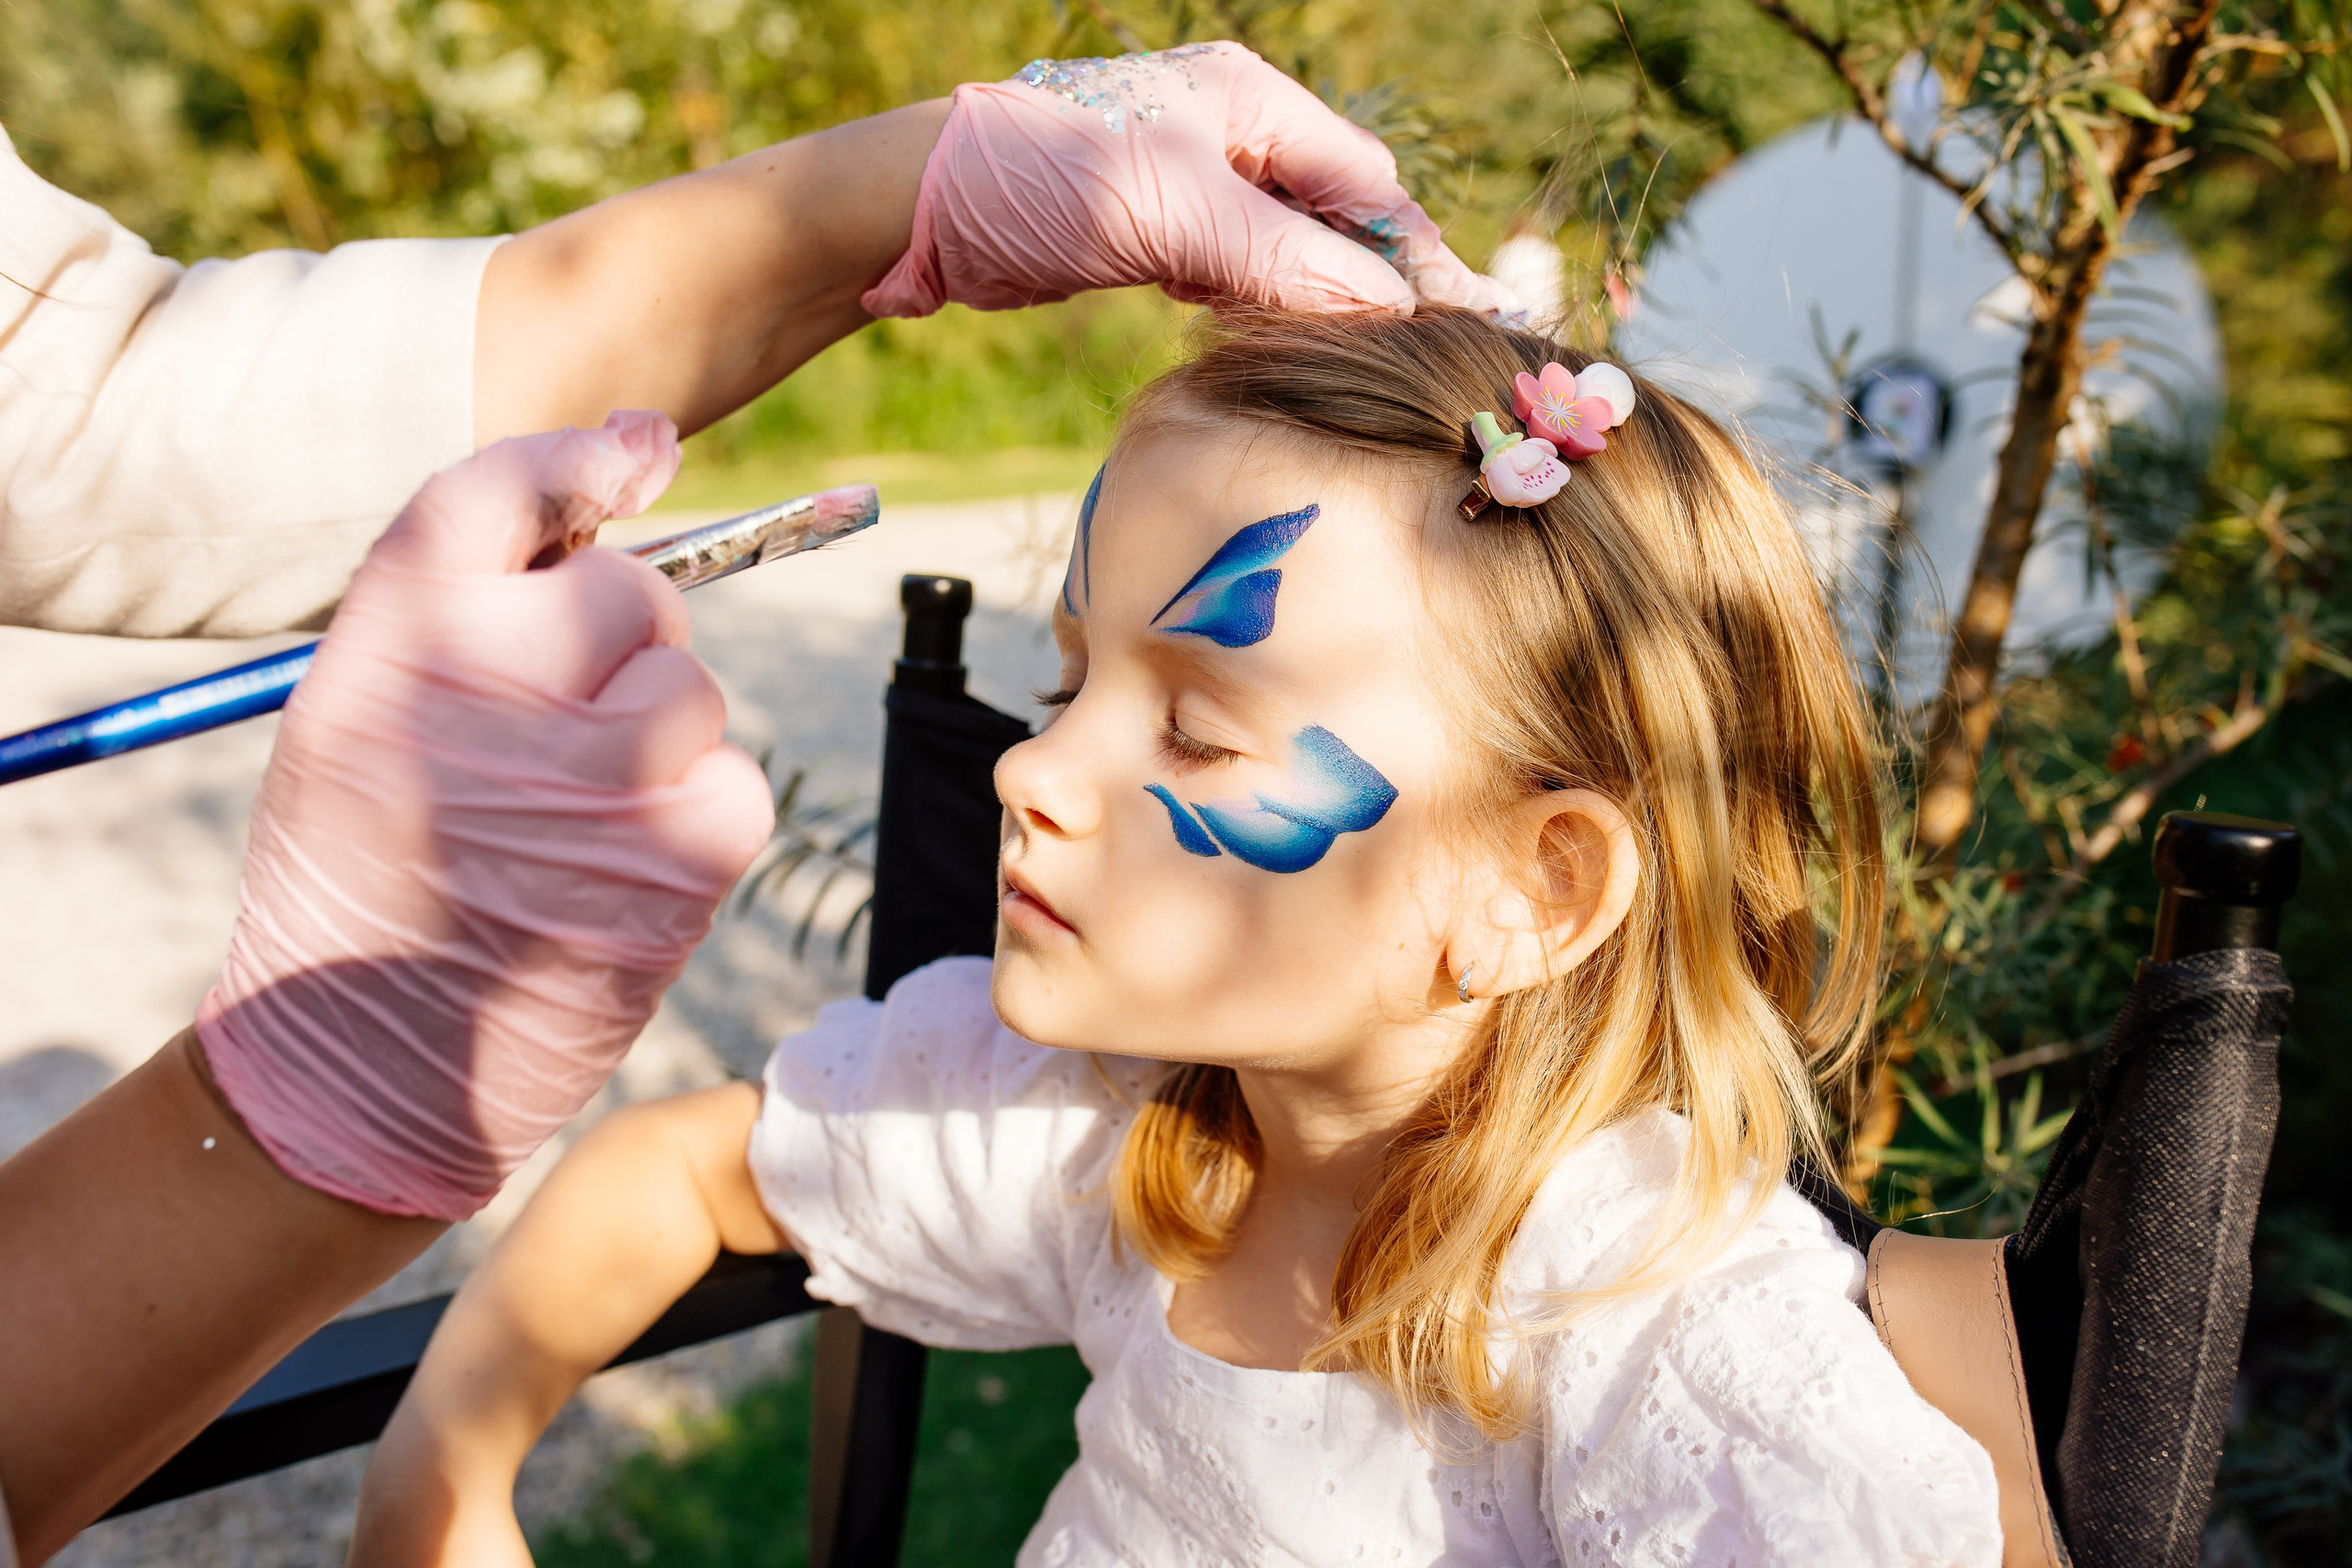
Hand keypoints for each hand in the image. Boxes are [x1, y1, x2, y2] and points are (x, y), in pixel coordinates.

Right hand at [195, 412, 773, 1220]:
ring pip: (689, 690)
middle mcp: (484, 683)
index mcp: (388, 641)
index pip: (500, 491)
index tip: (643, 450)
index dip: (585, 457)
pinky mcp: (676, 850)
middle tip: (567, 734)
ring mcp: (589, 768)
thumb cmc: (370, 876)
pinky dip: (698, 825)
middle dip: (623, 647)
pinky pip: (733, 783)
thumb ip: (467, 602)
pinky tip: (622, 877)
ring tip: (577, 824)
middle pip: (629, 593)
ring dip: (659, 746)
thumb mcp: (360, 715)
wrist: (359, 1065)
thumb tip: (639, 462)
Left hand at [864, 42, 1518, 318]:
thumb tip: (1387, 307)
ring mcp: (1195, 181)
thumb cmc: (1046, 181)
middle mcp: (1233, 132)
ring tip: (1335, 354)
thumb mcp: (1181, 217)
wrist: (928, 208)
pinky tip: (1248, 334)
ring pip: (1287, 248)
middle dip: (1361, 278)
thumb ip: (1287, 260)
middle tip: (1396, 351)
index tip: (1448, 318)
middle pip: (1335, 213)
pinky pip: (1236, 270)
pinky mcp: (1159, 230)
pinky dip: (1253, 304)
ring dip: (1307, 298)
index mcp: (1253, 99)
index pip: (1365, 180)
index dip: (1406, 252)